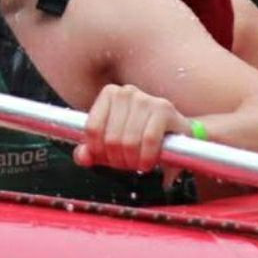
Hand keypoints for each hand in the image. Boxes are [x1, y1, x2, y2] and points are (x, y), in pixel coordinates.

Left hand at [73, 84, 188, 173]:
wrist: (175, 132)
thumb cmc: (139, 135)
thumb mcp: (111, 143)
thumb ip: (91, 151)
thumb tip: (82, 157)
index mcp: (109, 94)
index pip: (92, 130)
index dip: (97, 152)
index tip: (106, 159)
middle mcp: (127, 92)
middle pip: (111, 138)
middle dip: (117, 160)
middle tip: (126, 165)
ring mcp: (146, 99)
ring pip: (129, 141)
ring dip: (132, 162)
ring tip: (137, 164)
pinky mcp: (165, 110)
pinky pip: (149, 140)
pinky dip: (147, 157)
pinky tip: (148, 163)